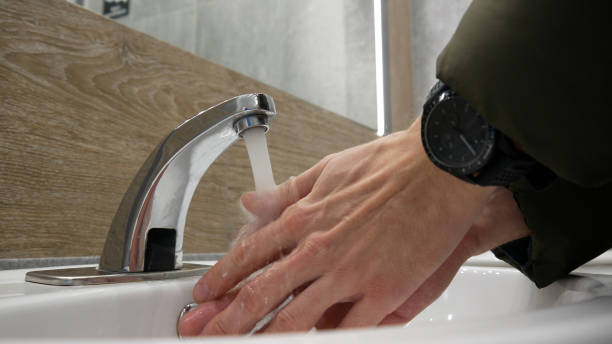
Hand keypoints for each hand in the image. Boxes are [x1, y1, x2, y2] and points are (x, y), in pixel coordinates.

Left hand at [183, 117, 501, 335]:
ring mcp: (349, 274)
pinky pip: (348, 329)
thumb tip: (251, 200)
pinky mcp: (383, 292)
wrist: (439, 170)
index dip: (221, 278)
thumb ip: (285, 191)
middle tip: (201, 333)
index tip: (204, 294)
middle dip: (225, 320)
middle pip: (261, 293)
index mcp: (304, 218)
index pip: (249, 254)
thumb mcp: (326, 169)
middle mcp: (319, 248)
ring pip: (294, 319)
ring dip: (263, 339)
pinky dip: (326, 342)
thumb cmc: (389, 166)